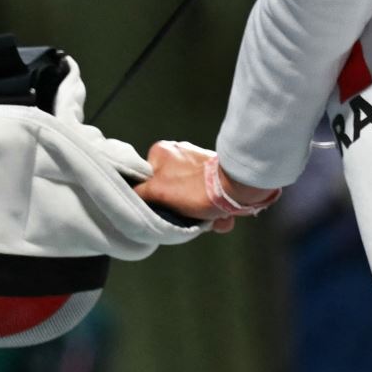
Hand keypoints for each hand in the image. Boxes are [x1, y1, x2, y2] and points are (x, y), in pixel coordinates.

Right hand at [132, 140, 276, 233]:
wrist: (237, 187)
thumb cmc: (194, 188)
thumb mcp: (157, 192)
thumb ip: (139, 193)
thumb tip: (133, 195)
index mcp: (161, 151)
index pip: (146, 179)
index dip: (152, 198)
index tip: (161, 210)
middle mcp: (179, 151)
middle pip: (169, 188)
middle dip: (180, 208)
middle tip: (188, 218)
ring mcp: (199, 161)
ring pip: (189, 195)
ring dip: (199, 212)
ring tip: (209, 220)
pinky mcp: (216, 172)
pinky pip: (206, 195)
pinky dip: (213, 209)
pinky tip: (220, 219)